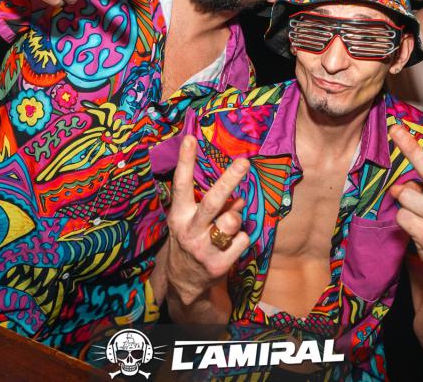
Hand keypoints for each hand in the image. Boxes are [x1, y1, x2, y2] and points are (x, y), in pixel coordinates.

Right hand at [166, 135, 250, 304]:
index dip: (185, 161)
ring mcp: (203, 249)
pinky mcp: (218, 265)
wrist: (184, 283)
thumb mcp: (190, 221)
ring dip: (236, 218)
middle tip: (244, 162)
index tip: (189, 138)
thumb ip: (212, 205)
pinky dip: (241, 238)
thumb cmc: (191, 241)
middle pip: (213, 202)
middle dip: (229, 180)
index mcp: (178, 216)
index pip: (181, 184)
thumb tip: (240, 196)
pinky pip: (242, 239)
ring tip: (228, 226)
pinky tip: (230, 245)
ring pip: (233, 220)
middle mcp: (189, 231)